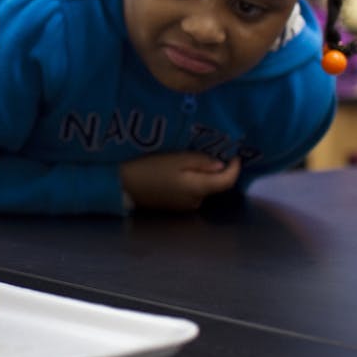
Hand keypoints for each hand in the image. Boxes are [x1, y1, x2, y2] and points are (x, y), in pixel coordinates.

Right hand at [120, 152, 240, 210]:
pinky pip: (189, 192)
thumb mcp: (176, 158)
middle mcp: (195, 201)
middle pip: (214, 185)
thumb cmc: (149, 167)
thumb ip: (201, 161)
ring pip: (201, 188)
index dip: (235, 167)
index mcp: (198, 189)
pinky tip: (176, 171)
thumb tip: (221, 165)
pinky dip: (189, 181)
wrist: (121, 185)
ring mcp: (183, 206)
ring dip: (201, 175)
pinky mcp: (173, 206)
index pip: (227, 182)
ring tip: (189, 158)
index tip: (234, 153)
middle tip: (208, 150)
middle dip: (215, 169)